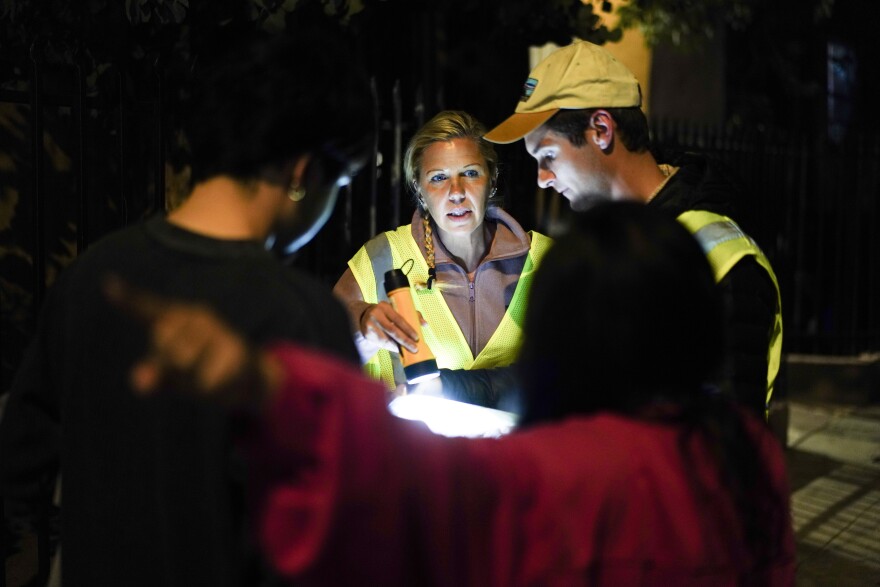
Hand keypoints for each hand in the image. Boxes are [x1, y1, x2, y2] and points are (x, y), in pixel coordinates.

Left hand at [103, 275, 279, 404]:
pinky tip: (223, 381)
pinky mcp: (235, 349)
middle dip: (171, 367)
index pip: (146, 308)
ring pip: (186, 365)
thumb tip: (138, 382)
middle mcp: (196, 316)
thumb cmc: (201, 369)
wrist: (249, 375)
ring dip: (192, 381)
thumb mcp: (172, 375)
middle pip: (164, 347)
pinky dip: (211, 390)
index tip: (108, 284)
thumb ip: (153, 376)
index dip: (127, 297)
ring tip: (208, 374)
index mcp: (174, 317)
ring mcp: (218, 330)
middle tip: (189, 369)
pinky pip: (208, 381)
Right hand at [358, 301, 422, 353]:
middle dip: (405, 341)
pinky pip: (380, 343)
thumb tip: (425, 324)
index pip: (399, 319)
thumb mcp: (396, 311)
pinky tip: (397, 349)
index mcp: (385, 306)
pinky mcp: (366, 333)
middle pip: (392, 330)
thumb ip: (412, 315)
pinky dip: (390, 347)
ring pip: (386, 338)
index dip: (408, 329)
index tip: (417, 338)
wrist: (364, 316)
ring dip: (397, 346)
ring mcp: (369, 324)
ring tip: (407, 351)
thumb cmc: (386, 314)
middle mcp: (376, 314)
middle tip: (414, 349)